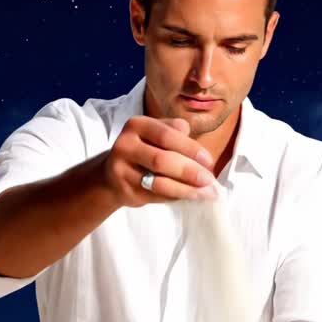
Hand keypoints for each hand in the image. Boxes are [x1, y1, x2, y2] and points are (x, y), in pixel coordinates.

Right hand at [102, 115, 219, 208]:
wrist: (112, 175)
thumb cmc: (144, 151)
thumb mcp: (157, 135)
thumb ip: (178, 136)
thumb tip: (203, 158)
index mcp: (137, 125)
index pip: (167, 135)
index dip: (190, 149)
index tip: (209, 161)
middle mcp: (126, 145)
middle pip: (162, 160)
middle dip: (189, 171)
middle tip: (209, 180)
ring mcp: (121, 169)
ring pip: (159, 182)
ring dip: (186, 189)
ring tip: (205, 193)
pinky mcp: (124, 190)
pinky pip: (155, 196)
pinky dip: (175, 197)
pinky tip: (189, 197)